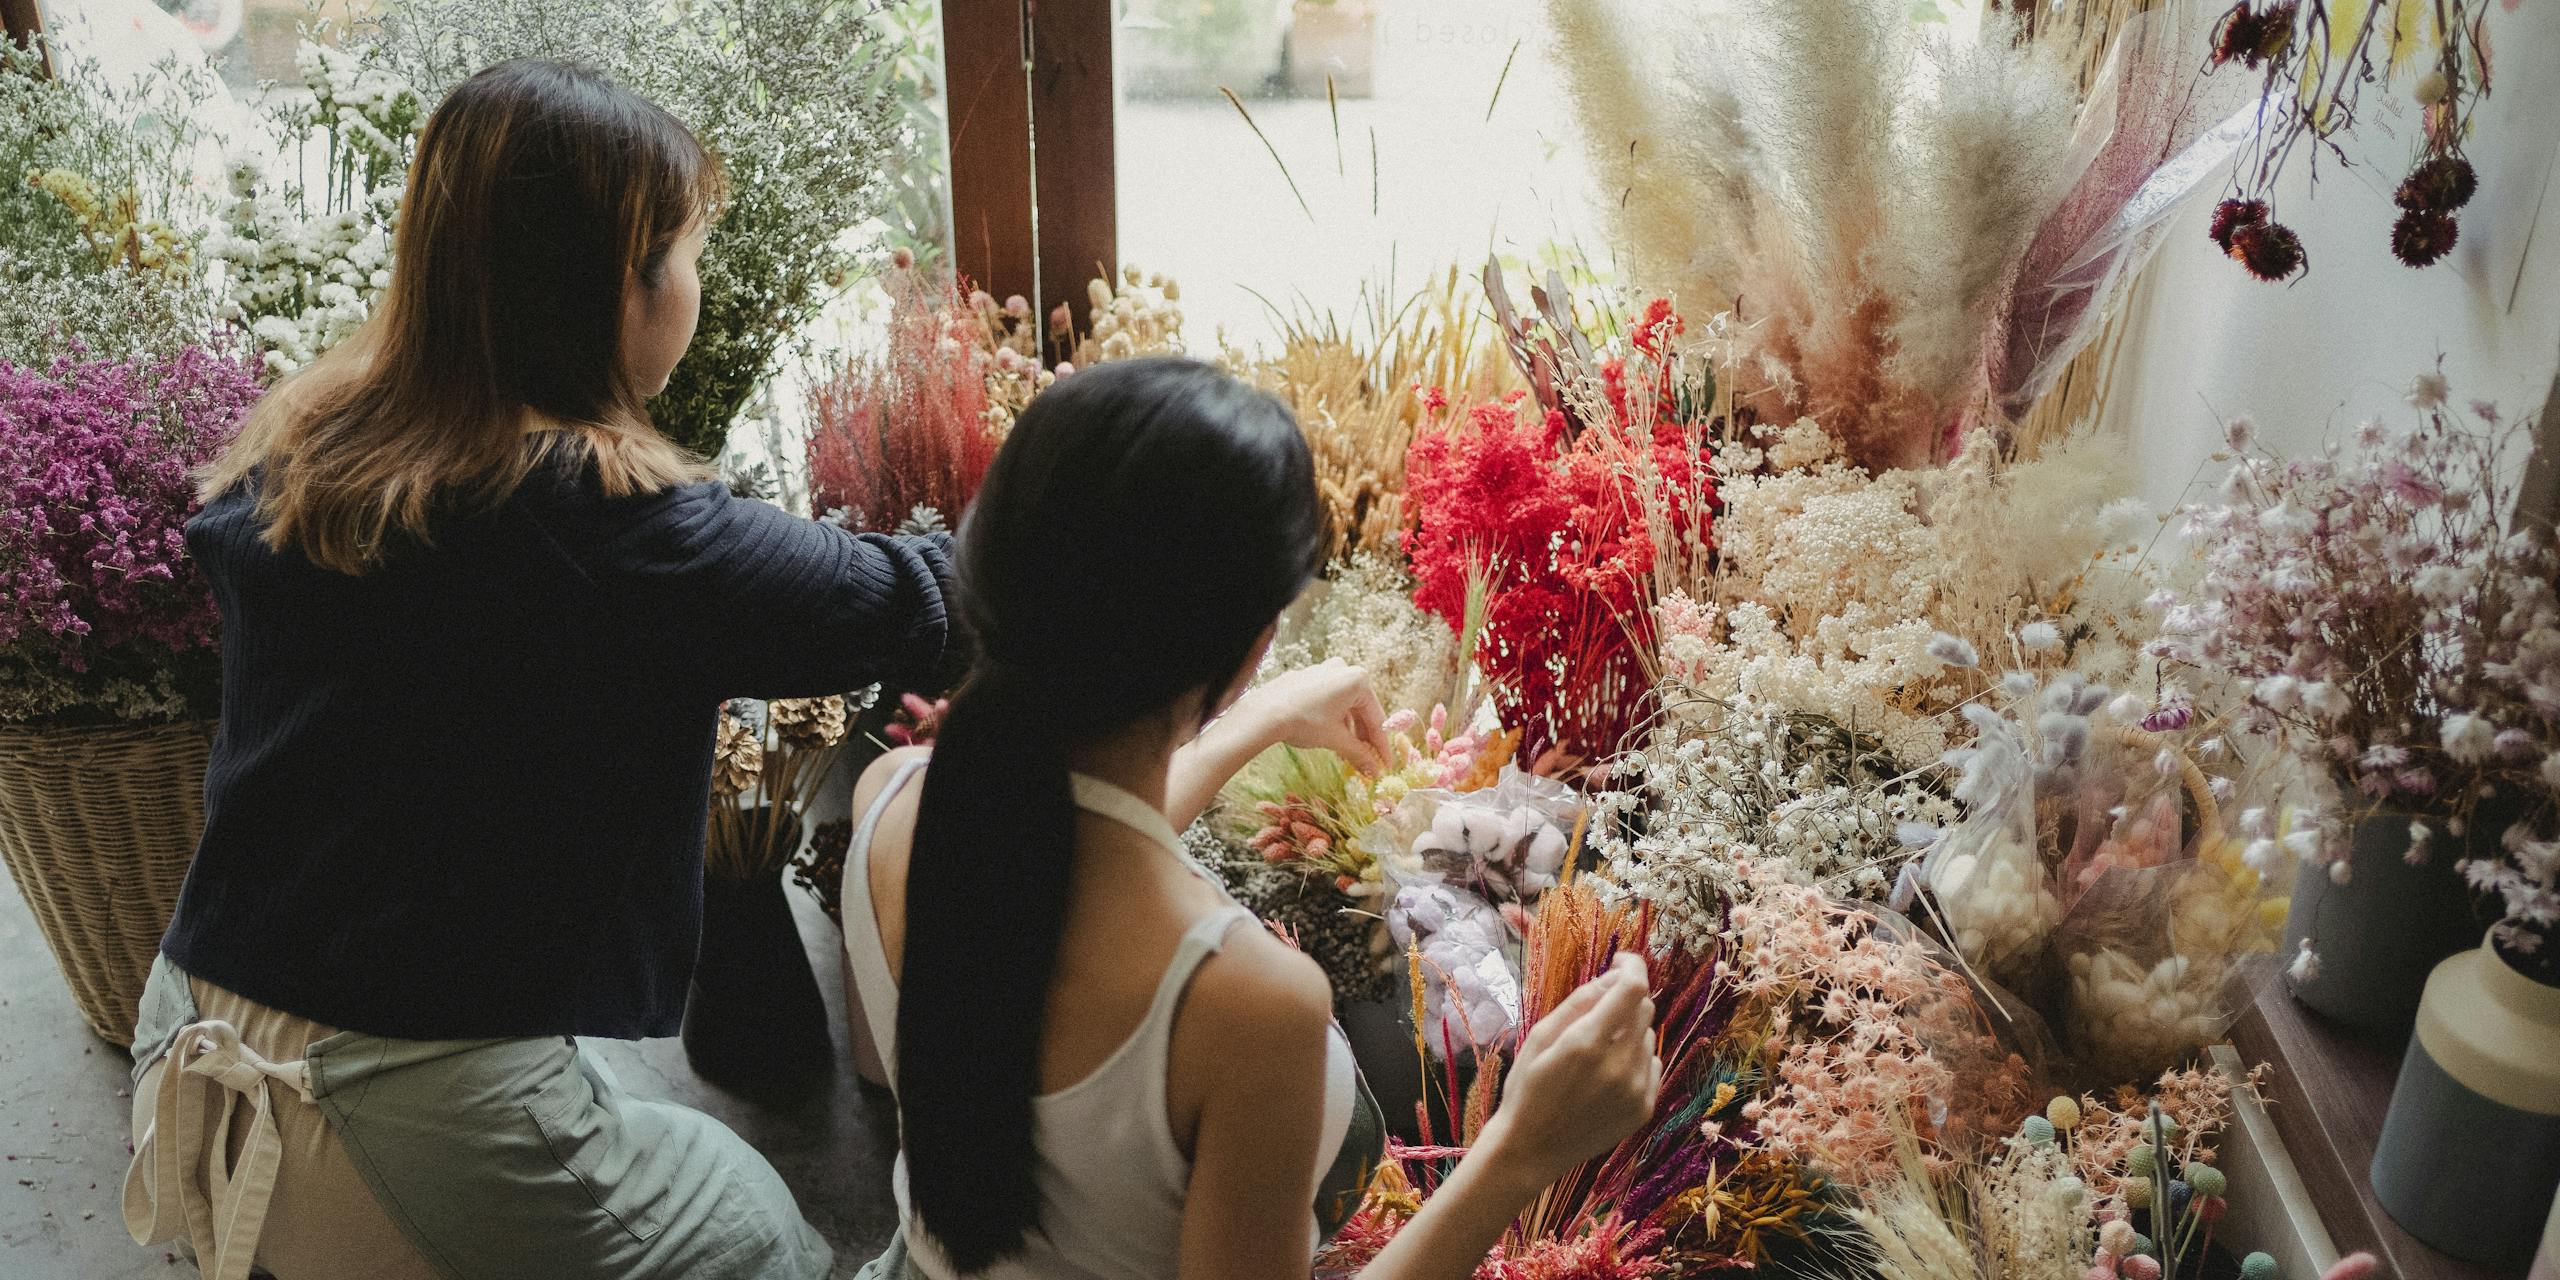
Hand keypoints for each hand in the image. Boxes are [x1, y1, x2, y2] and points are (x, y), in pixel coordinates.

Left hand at [1226, 659, 1391, 773]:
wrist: (1264, 712)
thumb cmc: (1305, 722)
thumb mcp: (1336, 739)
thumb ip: (1359, 754)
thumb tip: (1374, 771)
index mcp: (1358, 680)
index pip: (1376, 718)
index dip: (1382, 745)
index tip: (1386, 764)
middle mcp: (1344, 670)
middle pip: (1361, 709)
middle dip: (1364, 738)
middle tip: (1369, 761)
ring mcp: (1324, 670)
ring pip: (1345, 704)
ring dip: (1349, 729)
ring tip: (1348, 753)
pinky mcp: (1308, 677)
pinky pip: (1329, 699)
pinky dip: (1334, 718)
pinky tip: (1331, 735)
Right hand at [1476, 952, 1660, 1187]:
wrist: (1531, 1149)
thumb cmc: (1527, 1087)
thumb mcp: (1540, 1035)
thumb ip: (1580, 1002)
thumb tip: (1614, 975)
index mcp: (1589, 1043)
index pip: (1633, 987)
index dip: (1632, 966)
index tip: (1620, 961)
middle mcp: (1619, 1065)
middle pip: (1644, 1008)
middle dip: (1624, 1000)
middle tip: (1597, 1013)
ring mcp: (1636, 1090)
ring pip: (1648, 1036)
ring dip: (1629, 1032)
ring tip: (1597, 1053)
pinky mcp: (1644, 1109)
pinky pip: (1652, 1064)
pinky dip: (1636, 1059)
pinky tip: (1608, 1075)